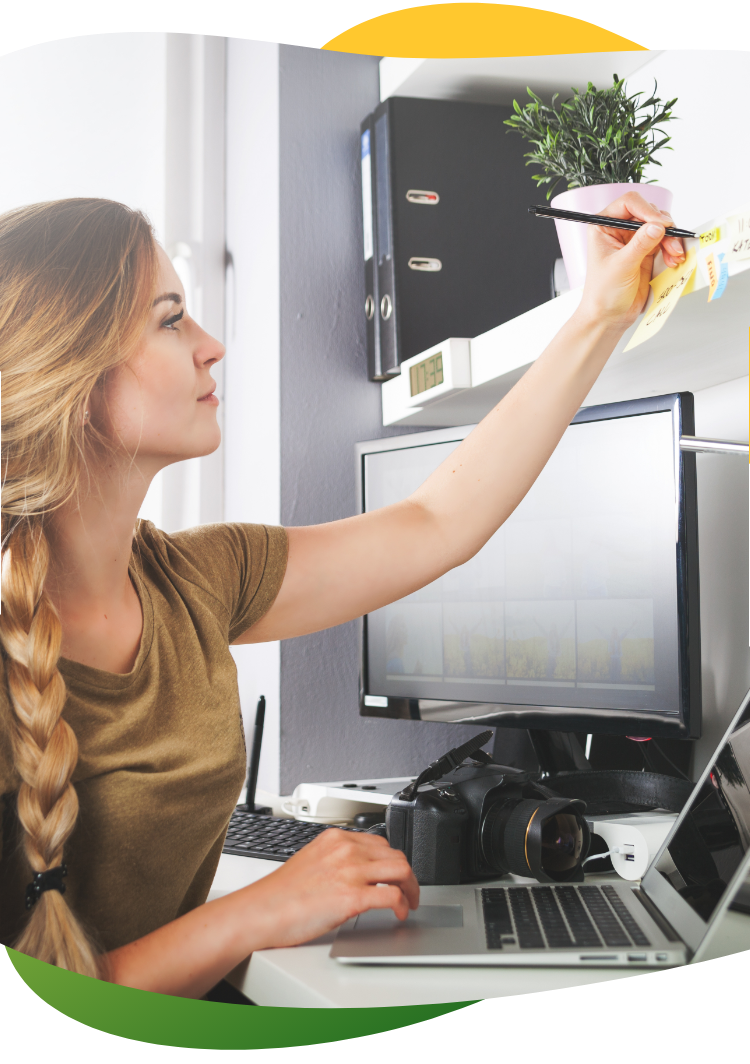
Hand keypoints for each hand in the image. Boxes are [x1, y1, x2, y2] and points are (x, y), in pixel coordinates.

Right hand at [245, 828, 419, 948]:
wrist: (260, 911)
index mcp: (335, 839)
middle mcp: (345, 850)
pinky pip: (392, 896)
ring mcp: (350, 871)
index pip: (380, 843)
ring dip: (411, 889)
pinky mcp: (352, 896)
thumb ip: (335, 861)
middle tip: (409, 891)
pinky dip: (402, 905)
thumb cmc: (280, 894)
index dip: (393, 861)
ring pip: (401, 872)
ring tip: (409, 902)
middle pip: (395, 855)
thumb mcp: (311, 861)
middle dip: (408, 876)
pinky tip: (399, 914)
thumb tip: (355, 873)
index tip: (396, 874)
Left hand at [577, 190, 686, 331]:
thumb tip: (658, 226)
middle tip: (672, 244)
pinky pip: (665, 241)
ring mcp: (634, 240)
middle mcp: (619, 229)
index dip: (647, 210)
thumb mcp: (621, 266)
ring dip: (671, 239)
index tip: (660, 224)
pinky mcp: (646, 252)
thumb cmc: (604, 293)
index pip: (629, 204)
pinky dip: (673, 248)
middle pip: (649, 213)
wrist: (609, 317)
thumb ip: (640, 244)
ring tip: (675, 256)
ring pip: (660, 227)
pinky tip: (674, 260)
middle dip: (664, 227)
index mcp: (604, 226)